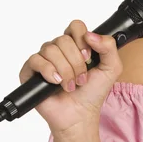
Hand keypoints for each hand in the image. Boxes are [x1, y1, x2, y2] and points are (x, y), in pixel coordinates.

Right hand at [18, 20, 122, 140]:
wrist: (80, 114)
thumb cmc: (93, 92)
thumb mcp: (112, 67)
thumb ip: (109, 47)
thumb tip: (90, 34)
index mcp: (76, 45)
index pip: (75, 26)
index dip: (82, 39)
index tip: (88, 56)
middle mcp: (59, 50)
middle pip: (63, 39)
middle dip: (76, 62)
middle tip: (81, 78)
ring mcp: (44, 60)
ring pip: (50, 49)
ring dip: (65, 70)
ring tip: (70, 85)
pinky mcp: (30, 71)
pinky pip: (36, 60)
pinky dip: (49, 71)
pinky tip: (56, 83)